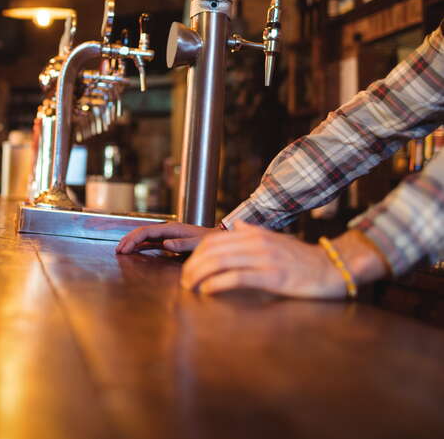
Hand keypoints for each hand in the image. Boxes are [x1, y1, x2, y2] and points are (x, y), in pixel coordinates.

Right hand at [116, 222, 218, 253]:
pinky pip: (150, 242)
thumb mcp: (198, 243)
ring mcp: (167, 236)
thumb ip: (183, 244)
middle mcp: (167, 230)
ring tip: (121, 250)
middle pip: (143, 232)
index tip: (124, 248)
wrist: (219, 240)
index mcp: (172, 228)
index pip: (147, 231)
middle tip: (118, 250)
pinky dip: (140, 246)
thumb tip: (165, 244)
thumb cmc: (210, 241)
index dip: (134, 239)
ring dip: (132, 242)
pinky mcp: (169, 241)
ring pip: (145, 237)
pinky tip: (134, 251)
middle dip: (129, 240)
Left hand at [181, 221, 346, 298]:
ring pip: (219, 262)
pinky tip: (208, 292)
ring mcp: (265, 258)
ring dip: (199, 276)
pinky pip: (237, 278)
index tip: (188, 270)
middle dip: (192, 267)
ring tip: (192, 289)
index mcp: (254, 234)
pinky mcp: (273, 276)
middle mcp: (256, 243)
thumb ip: (254, 233)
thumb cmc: (303, 259)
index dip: (194, 255)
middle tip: (185, 283)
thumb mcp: (275, 240)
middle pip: (211, 251)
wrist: (333, 268)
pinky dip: (217, 284)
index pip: (213, 241)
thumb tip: (237, 226)